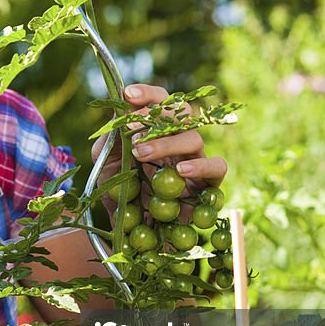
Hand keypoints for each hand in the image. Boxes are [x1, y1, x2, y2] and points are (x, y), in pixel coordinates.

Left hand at [92, 84, 227, 213]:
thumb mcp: (107, 165)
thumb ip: (111, 140)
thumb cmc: (120, 192)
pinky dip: (201, 166)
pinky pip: (217, 167)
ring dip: (166, 142)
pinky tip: (180, 170)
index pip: (160, 102)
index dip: (147, 94)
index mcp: (156, 130)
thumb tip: (118, 112)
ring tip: (140, 153)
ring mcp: (196, 160)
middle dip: (155, 115)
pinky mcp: (209, 185)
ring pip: (194, 138)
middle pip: (181, 112)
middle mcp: (179, 140)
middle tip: (129, 127)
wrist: (130, 230)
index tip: (127, 95)